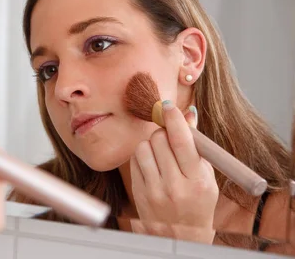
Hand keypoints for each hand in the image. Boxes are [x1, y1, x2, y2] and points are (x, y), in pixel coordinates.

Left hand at [130, 101, 218, 241]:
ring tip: (162, 155)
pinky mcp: (138, 192)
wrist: (180, 234)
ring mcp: (154, 191)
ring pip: (144, 147)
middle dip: (164, 133)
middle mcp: (175, 186)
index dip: (173, 120)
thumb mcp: (206, 174)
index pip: (182, 142)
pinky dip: (142, 156)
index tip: (168, 106)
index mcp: (198, 181)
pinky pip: (134, 159)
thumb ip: (196, 144)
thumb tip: (188, 112)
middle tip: (170, 139)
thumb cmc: (198, 200)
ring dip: (152, 144)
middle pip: (160, 140)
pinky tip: (152, 165)